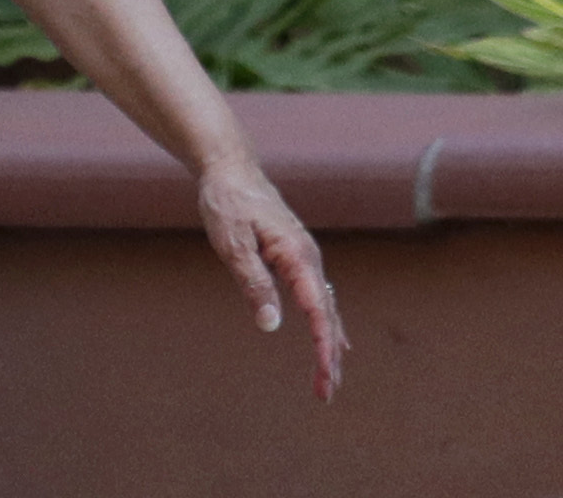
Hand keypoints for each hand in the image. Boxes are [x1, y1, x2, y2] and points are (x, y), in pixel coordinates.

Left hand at [197, 155, 345, 399]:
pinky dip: (327, 324)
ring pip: (325, 308)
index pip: (317, 309)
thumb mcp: (233, 245)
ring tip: (328, 380)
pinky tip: (334, 343)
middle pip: (327, 314)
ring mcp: (306, 257)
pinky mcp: (297, 257)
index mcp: (296, 255)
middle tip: (325, 393)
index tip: (324, 374)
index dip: (322, 344)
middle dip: (328, 355)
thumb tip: (271, 324)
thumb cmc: (228, 204)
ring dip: (328, 345)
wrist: (231, 169)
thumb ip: (254, 284)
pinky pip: (318, 297)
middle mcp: (309, 257)